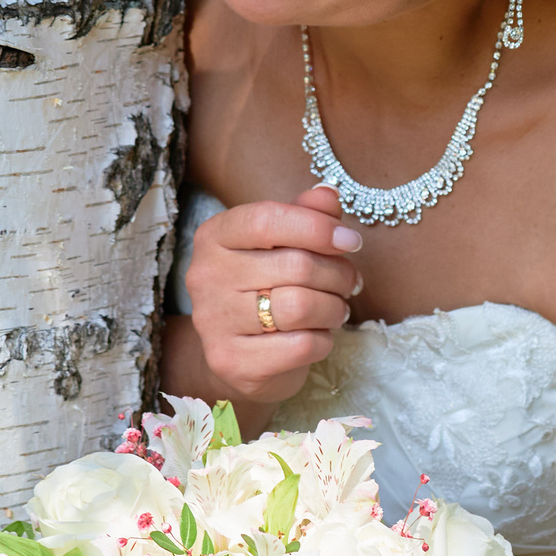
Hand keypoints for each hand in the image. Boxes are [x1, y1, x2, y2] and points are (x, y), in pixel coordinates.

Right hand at [182, 185, 361, 403]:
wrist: (241, 356)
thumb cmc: (267, 289)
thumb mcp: (284, 245)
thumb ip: (305, 215)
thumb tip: (327, 194)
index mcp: (214, 236)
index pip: (265, 219)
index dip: (316, 227)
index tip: (350, 241)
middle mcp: (205, 276)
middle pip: (294, 264)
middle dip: (337, 274)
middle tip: (349, 283)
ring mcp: (212, 321)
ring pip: (299, 306)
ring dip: (333, 308)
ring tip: (335, 309)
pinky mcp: (230, 361)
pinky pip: (300, 345)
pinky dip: (323, 341)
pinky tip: (317, 336)